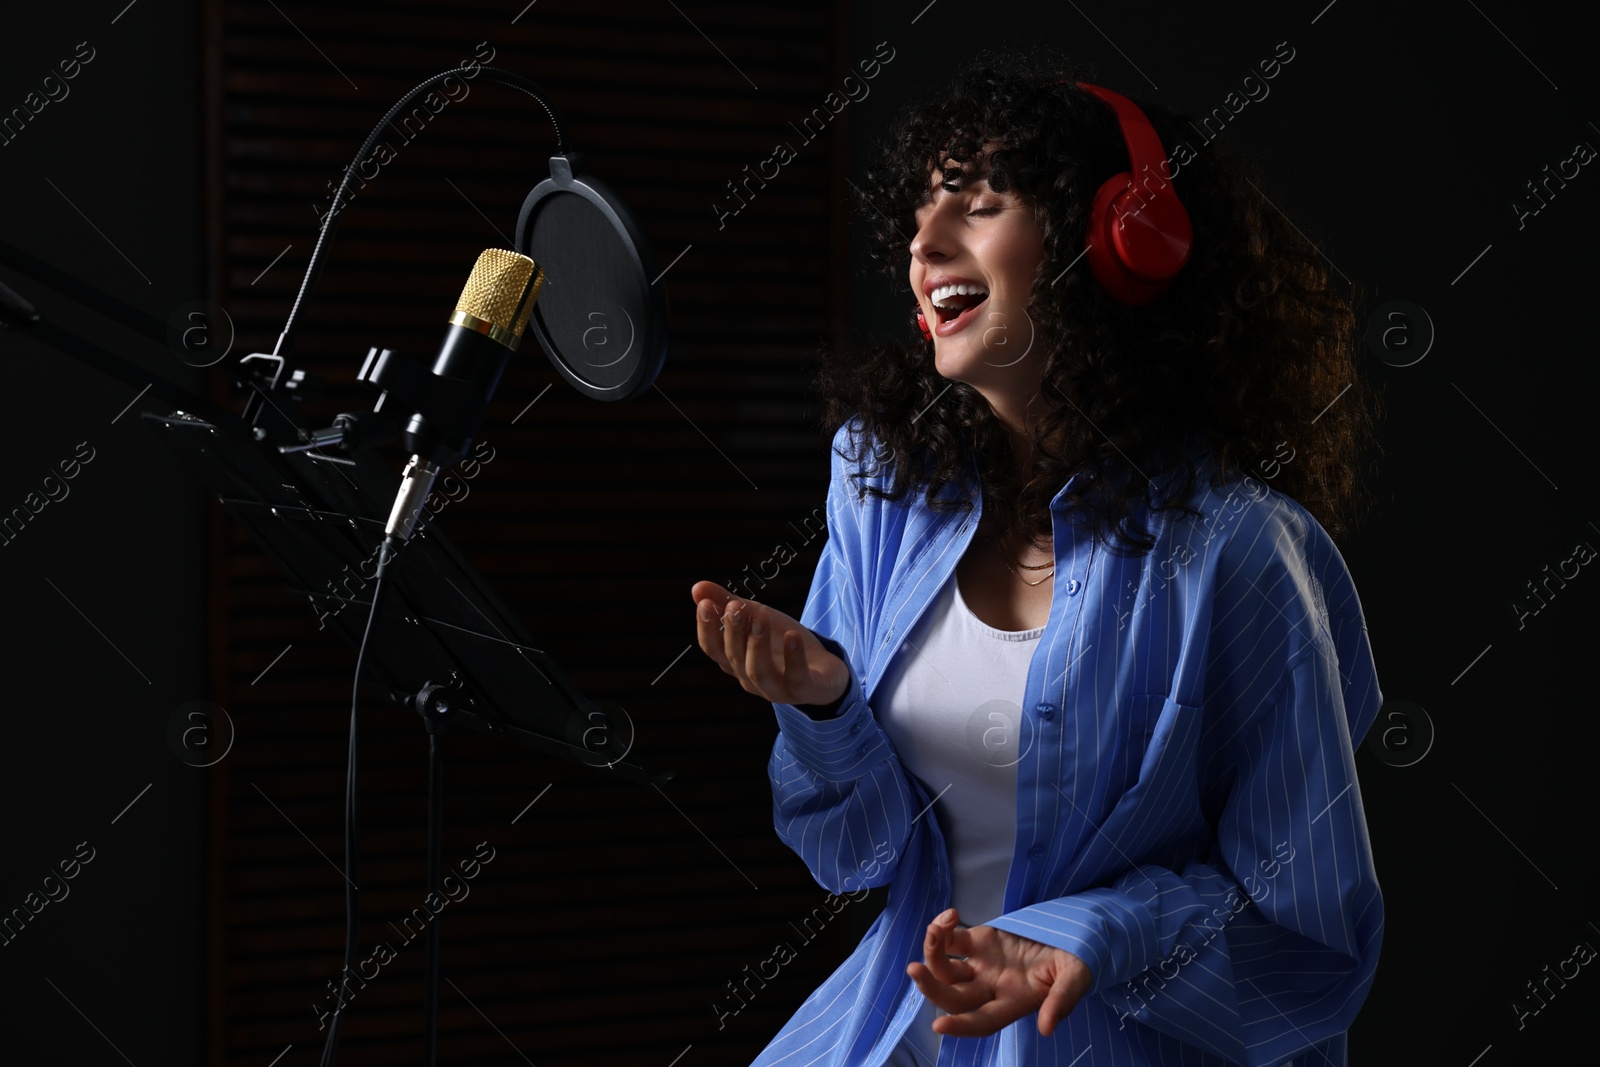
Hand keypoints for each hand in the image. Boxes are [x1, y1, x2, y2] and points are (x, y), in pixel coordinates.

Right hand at [691, 581, 848, 706]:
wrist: (824, 668)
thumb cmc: (782, 643)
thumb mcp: (757, 617)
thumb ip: (727, 603)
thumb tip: (696, 587)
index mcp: (736, 662)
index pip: (713, 649)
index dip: (706, 629)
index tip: (705, 604)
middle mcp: (750, 679)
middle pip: (734, 658)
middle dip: (733, 632)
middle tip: (735, 607)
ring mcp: (777, 688)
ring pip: (758, 673)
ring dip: (756, 645)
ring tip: (759, 618)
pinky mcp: (804, 690)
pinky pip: (797, 679)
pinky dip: (793, 658)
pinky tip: (792, 635)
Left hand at [906, 907, 1091, 1037]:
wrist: (1074, 931)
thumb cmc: (1078, 959)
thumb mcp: (1077, 977)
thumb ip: (1062, 1001)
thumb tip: (1046, 1029)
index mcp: (1014, 1002)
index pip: (983, 1021)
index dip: (962, 1027)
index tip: (939, 1027)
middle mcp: (992, 987)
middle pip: (953, 997)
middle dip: (931, 987)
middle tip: (914, 970)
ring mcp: (982, 964)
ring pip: (946, 968)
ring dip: (932, 952)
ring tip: (935, 928)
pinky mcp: (979, 940)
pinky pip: (952, 940)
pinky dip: (943, 929)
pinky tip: (949, 915)